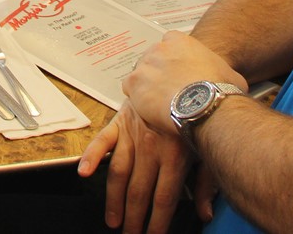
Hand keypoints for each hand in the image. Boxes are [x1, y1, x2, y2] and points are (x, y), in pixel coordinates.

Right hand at [78, 101, 195, 233]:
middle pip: (140, 190)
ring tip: (112, 220)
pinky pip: (104, 140)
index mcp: (176, 154)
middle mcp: (153, 146)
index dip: (158, 221)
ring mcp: (134, 132)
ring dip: (115, 198)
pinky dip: (92, 156)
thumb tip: (205, 214)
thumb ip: (207, 182)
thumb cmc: (200, 112)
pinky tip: (84, 172)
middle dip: (134, 217)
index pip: (165, 197)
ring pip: (120, 171)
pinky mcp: (121, 120)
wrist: (184, 73)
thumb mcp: (208, 147)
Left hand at [124, 31, 244, 132]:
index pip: (169, 45)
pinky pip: (129, 88)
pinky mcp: (134, 82)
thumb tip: (227, 80)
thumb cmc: (220, 90)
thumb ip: (221, 70)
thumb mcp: (230, 74)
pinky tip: (149, 108)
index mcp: (180, 41)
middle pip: (152, 59)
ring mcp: (144, 64)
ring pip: (141, 74)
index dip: (172, 62)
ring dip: (147, 86)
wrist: (206, 105)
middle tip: (168, 91)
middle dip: (158, 73)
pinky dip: (137, 97)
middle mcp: (159, 48)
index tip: (177, 74)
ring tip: (159, 103)